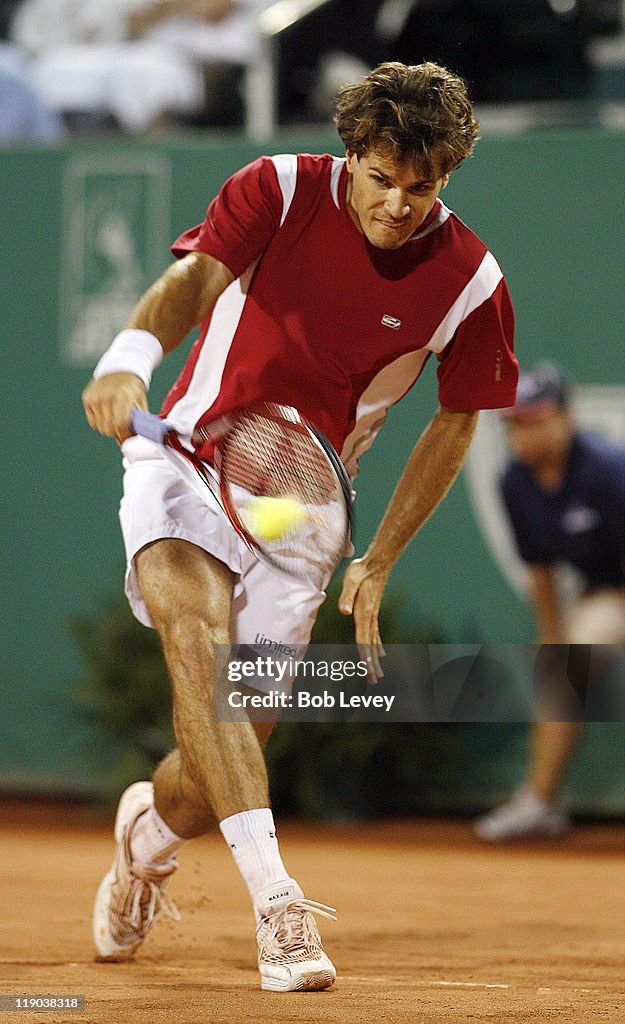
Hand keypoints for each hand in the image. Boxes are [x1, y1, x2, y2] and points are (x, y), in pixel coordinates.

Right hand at [82, 373, 146, 443]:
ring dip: (108, 429)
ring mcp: (95, 397)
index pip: (120, 425)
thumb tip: (136, 441)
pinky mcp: (87, 398)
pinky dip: (100, 423)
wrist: (120, 369)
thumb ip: (140, 421)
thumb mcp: (141, 402)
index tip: (128, 439)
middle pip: (108, 429)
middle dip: (117, 434)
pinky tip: (107, 415)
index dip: (124, 436)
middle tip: (123, 431)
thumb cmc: (133, 389)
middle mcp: (107, 396)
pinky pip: (93, 422)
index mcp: (124, 397)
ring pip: (100, 428)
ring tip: (115, 421)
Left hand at [338, 557, 387, 683]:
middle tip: (373, 681)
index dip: (364, 657)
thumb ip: (347, 595)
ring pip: (374, 641)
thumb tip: (344, 611)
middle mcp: (370, 617)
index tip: (367, 671)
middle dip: (371, 664)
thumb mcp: (351, 579)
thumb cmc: (361, 569)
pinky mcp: (373, 611)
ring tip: (378, 674)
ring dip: (375, 659)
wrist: (377, 561)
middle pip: (369, 645)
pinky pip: (375, 633)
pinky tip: (380, 653)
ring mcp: (373, 615)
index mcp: (364, 612)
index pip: (363, 639)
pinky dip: (377, 645)